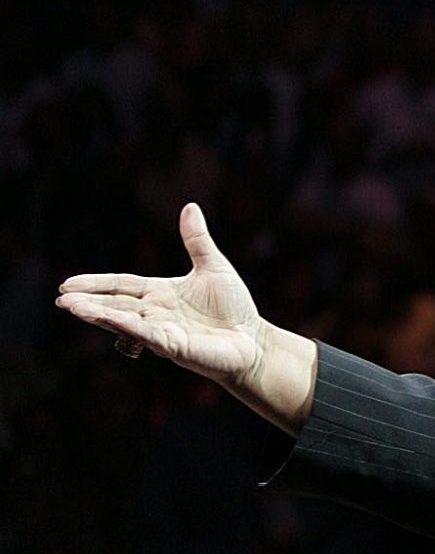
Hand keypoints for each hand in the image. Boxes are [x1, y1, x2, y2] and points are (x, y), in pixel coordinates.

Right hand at [56, 203, 266, 386]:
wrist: (254, 340)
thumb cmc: (234, 307)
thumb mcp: (213, 266)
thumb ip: (196, 240)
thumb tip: (190, 206)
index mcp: (160, 293)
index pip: (122, 286)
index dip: (96, 284)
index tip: (67, 284)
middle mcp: (156, 313)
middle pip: (116, 305)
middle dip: (88, 302)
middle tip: (61, 300)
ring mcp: (163, 331)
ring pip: (125, 322)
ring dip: (100, 315)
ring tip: (73, 309)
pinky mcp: (176, 347)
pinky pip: (149, 336)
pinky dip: (130, 328)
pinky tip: (112, 320)